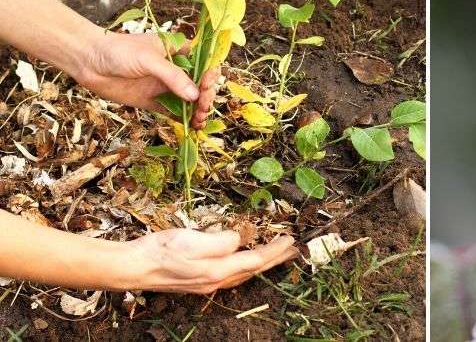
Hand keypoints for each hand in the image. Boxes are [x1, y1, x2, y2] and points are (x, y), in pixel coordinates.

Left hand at [77, 31, 217, 128]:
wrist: (88, 62)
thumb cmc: (119, 51)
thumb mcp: (148, 59)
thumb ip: (172, 77)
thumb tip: (195, 96)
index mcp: (179, 52)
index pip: (205, 63)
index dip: (210, 75)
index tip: (206, 84)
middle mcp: (177, 70)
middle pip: (201, 85)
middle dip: (206, 96)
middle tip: (202, 107)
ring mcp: (166, 87)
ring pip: (191, 101)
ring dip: (199, 111)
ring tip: (198, 120)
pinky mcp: (155, 102)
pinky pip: (175, 113)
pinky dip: (185, 121)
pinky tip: (192, 127)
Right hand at [122, 229, 298, 293]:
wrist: (133, 268)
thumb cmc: (160, 251)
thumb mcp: (192, 239)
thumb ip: (220, 241)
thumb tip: (239, 239)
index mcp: (217, 271)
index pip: (255, 260)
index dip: (275, 250)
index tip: (290, 239)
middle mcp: (216, 281)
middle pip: (254, 270)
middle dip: (276, 259)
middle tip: (294, 249)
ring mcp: (208, 284)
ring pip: (245, 274)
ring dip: (263, 263)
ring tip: (278, 254)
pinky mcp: (200, 282)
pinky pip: (233, 275)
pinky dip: (247, 267)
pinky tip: (247, 262)